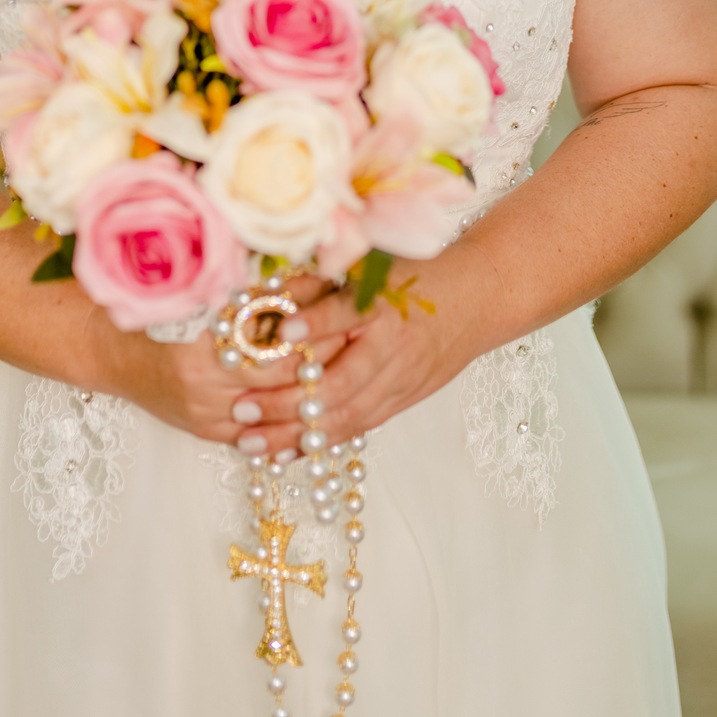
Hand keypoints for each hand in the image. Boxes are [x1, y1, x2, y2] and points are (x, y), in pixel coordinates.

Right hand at [90, 274, 350, 448]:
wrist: (109, 351)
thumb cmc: (157, 311)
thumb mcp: (201, 292)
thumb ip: (251, 288)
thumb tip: (312, 268)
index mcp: (203, 341)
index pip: (277, 341)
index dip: (313, 326)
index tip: (343, 308)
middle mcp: (203, 384)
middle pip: (282, 379)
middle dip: (321, 360)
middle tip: (357, 339)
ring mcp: (204, 414)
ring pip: (276, 413)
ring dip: (312, 395)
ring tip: (345, 373)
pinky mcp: (205, 433)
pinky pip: (258, 438)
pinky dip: (289, 426)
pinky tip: (317, 411)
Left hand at [229, 256, 476, 454]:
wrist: (476, 299)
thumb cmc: (415, 275)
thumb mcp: (375, 264)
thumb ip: (326, 278)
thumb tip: (267, 289)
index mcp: (385, 302)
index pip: (346, 314)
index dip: (313, 324)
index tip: (279, 332)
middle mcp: (393, 345)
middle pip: (338, 382)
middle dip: (286, 400)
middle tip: (241, 407)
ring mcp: (400, 378)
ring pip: (345, 415)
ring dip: (294, 433)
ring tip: (250, 441)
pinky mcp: (404, 399)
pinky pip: (358, 427)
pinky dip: (320, 441)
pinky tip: (284, 452)